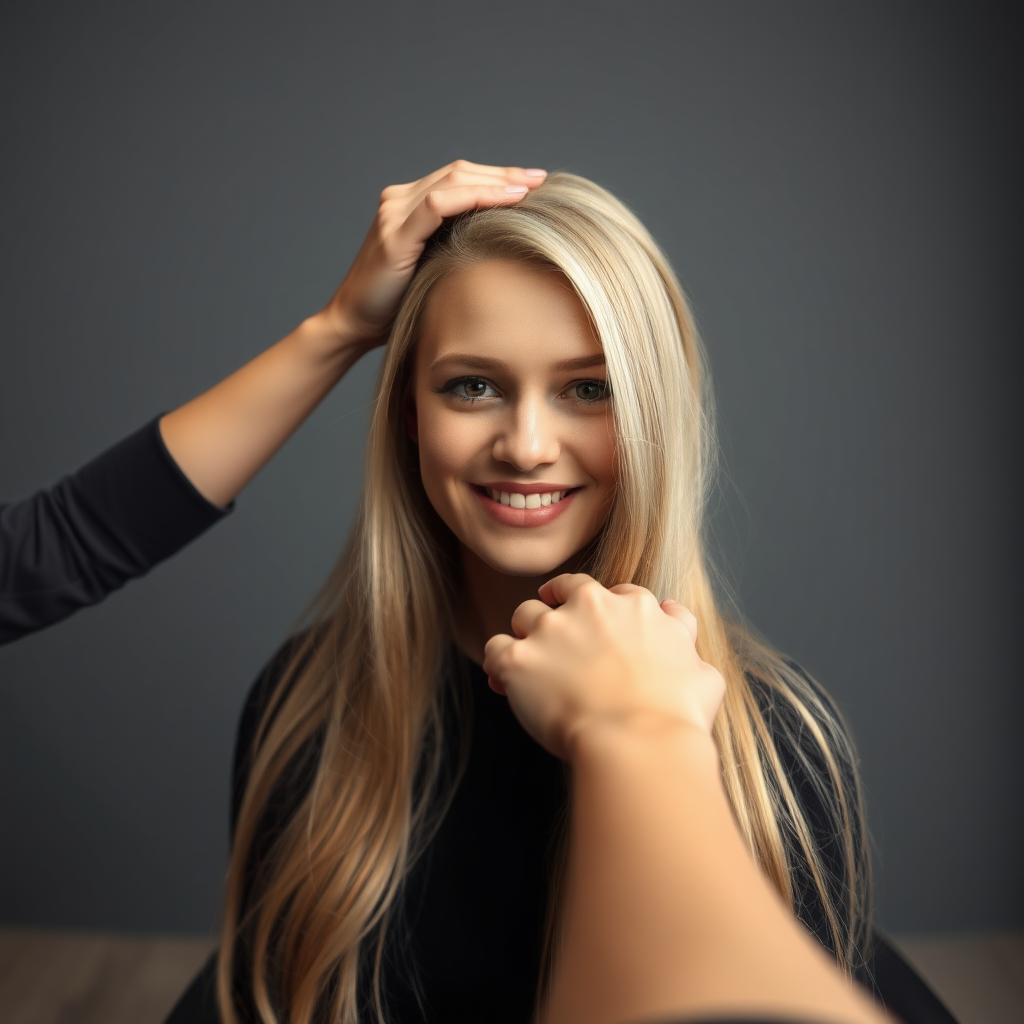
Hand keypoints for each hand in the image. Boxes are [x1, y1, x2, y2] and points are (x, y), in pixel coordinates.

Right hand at [318, 160, 546, 351]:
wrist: (354, 325)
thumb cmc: (395, 305)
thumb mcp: (433, 268)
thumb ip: (456, 248)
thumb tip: (504, 245)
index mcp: (408, 205)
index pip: (459, 178)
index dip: (497, 177)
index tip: (533, 183)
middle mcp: (399, 200)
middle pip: (460, 172)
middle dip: (503, 174)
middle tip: (541, 179)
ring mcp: (394, 213)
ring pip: (453, 181)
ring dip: (496, 182)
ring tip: (530, 188)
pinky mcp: (394, 234)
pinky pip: (439, 205)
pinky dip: (476, 198)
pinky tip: (505, 202)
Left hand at [483, 574, 724, 760]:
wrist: (639, 743)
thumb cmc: (675, 715)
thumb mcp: (702, 671)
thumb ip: (685, 635)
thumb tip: (677, 617)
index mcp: (634, 607)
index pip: (614, 593)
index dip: (603, 611)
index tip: (597, 628)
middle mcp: (590, 607)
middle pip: (563, 590)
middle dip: (557, 605)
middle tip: (554, 630)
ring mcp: (551, 630)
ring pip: (524, 614)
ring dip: (526, 634)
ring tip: (529, 662)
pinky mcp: (519, 659)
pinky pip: (494, 649)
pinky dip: (497, 664)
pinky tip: (502, 682)